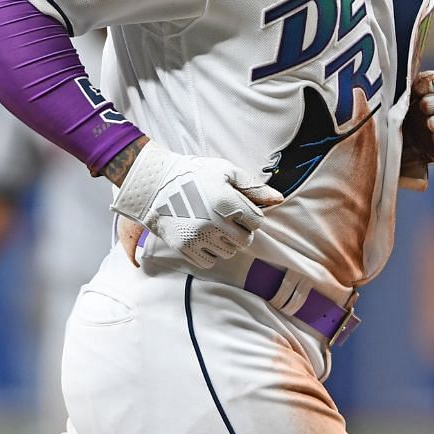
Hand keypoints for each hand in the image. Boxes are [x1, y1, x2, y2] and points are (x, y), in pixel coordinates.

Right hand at [109, 141, 281, 268]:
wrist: (154, 184)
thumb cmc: (194, 174)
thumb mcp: (226, 172)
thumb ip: (254, 187)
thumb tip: (279, 199)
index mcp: (227, 202)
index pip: (257, 222)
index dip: (250, 214)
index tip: (237, 207)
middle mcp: (214, 223)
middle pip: (245, 240)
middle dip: (240, 230)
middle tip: (226, 218)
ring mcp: (198, 238)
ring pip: (229, 253)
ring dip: (226, 242)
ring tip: (213, 226)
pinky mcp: (183, 248)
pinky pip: (209, 262)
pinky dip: (210, 253)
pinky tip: (203, 237)